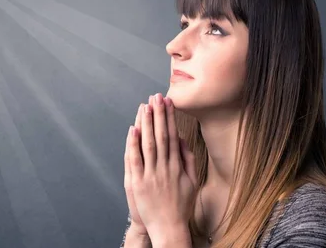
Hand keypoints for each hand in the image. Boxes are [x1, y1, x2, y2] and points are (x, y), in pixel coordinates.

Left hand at [127, 93, 197, 240]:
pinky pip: (135, 160)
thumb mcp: (192, 181)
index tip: (168, 102)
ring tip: (145, 106)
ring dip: (146, 123)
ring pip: (148, 144)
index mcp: (177, 166)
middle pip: (160, 136)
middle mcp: (164, 168)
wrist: (169, 228)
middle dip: (158, 114)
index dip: (169, 117)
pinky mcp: (138, 183)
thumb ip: (188, 159)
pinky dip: (133, 143)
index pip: (172, 135)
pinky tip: (134, 129)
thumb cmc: (181, 205)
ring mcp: (150, 175)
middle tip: (156, 96)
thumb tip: (181, 139)